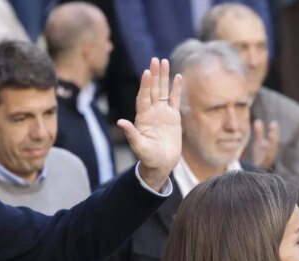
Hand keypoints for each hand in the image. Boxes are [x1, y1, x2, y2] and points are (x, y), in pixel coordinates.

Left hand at [117, 57, 182, 190]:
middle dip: (154, 75)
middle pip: (153, 90)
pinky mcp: (173, 117)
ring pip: (163, 91)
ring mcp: (162, 113)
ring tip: (164, 61)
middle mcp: (152, 112)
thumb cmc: (148, 158)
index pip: (143, 97)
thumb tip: (120, 122)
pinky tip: (178, 77)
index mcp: (142, 118)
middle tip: (155, 59)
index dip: (144, 85)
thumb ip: (131, 134)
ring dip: (164, 77)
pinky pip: (175, 99)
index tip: (146, 72)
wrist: (161, 164)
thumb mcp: (139, 147)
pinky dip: (176, 88)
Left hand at [250, 119, 279, 169]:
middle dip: (273, 137)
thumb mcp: (258, 144)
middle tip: (273, 127)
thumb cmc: (259, 156)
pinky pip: (264, 163)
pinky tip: (261, 149)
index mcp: (271, 149)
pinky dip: (264, 157)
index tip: (273, 123)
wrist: (254, 172)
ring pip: (270, 154)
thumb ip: (259, 133)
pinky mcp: (262, 168)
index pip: (274, 139)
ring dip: (270, 146)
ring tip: (270, 136)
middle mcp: (271, 155)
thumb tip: (257, 120)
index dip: (274, 132)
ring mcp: (267, 162)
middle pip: (274, 146)